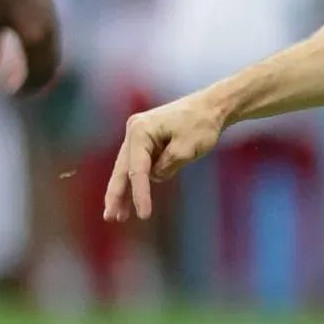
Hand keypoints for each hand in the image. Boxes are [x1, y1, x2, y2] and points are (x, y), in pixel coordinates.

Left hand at [0, 0, 61, 95]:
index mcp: (33, 40)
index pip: (34, 74)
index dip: (25, 89)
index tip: (13, 96)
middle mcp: (49, 38)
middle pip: (48, 72)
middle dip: (36, 85)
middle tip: (21, 93)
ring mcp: (55, 30)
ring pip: (55, 61)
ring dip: (43, 74)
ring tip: (29, 79)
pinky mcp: (55, 22)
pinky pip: (55, 50)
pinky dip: (47, 61)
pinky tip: (34, 59)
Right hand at [103, 93, 226, 221]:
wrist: (213, 106)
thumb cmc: (202, 124)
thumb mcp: (187, 148)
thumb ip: (167, 165)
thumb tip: (154, 177)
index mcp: (140, 130)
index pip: (138, 169)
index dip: (139, 194)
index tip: (144, 215)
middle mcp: (135, 131)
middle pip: (123, 168)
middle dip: (116, 194)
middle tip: (110, 217)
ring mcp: (140, 136)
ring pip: (128, 168)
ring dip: (124, 191)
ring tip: (118, 216)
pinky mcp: (148, 141)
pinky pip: (139, 166)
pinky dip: (137, 182)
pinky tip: (131, 201)